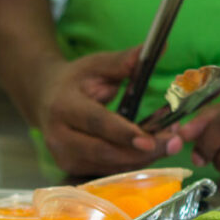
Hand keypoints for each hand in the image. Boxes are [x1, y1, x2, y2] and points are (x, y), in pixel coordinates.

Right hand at [31, 49, 182, 176]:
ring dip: (143, 159)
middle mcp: (60, 137)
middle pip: (105, 152)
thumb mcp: (96, 65)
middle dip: (142, 152)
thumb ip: (125, 61)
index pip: (96, 123)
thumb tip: (161, 48)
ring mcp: (64, 158)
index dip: (123, 133)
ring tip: (170, 143)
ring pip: (110, 166)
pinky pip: (109, 171)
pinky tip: (153, 150)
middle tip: (174, 143)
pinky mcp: (72, 169)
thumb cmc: (75, 81)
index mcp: (64, 107)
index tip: (150, 140)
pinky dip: (133, 163)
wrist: (45, 99)